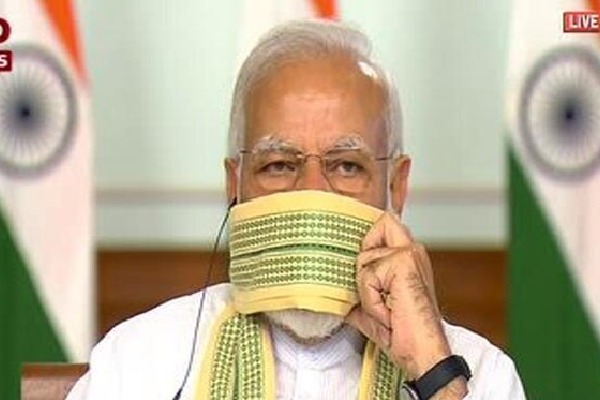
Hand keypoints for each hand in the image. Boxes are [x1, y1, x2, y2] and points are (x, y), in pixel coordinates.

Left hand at [346, 213, 466, 397]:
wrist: (424, 354)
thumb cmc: (406, 335)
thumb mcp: (375, 310)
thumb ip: (360, 294)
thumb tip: (338, 293)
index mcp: (409, 257)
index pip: (385, 223)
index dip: (369, 237)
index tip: (364, 257)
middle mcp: (412, 250)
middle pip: (376, 227)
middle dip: (365, 265)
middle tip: (379, 294)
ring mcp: (409, 254)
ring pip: (363, 260)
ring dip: (367, 292)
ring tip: (386, 309)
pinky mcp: (402, 263)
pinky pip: (367, 277)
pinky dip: (371, 300)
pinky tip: (389, 312)